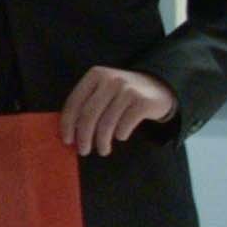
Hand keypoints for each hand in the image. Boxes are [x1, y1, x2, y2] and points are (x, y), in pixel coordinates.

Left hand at [61, 63, 179, 156]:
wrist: (159, 87)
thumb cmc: (123, 94)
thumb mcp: (103, 91)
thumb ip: (87, 104)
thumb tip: (69, 133)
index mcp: (95, 75)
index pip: (74, 102)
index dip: (67, 124)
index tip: (67, 140)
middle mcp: (111, 79)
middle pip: (89, 114)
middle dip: (83, 137)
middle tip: (83, 151)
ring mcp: (128, 89)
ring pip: (106, 123)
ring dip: (102, 141)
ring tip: (103, 150)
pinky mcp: (143, 102)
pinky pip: (125, 125)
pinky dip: (120, 134)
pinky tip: (121, 137)